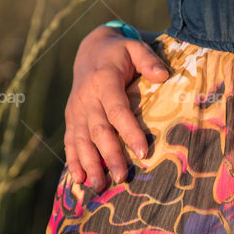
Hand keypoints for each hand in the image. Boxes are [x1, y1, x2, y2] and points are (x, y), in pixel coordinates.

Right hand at [64, 25, 169, 190]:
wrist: (90, 51)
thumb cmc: (119, 54)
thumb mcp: (134, 48)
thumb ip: (148, 60)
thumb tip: (163, 75)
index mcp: (104, 82)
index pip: (117, 110)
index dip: (129, 131)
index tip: (142, 152)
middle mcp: (87, 98)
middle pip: (98, 131)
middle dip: (109, 155)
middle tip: (122, 177)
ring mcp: (76, 111)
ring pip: (81, 140)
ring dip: (89, 164)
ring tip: (100, 186)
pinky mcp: (71, 119)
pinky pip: (70, 142)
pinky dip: (73, 161)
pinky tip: (79, 180)